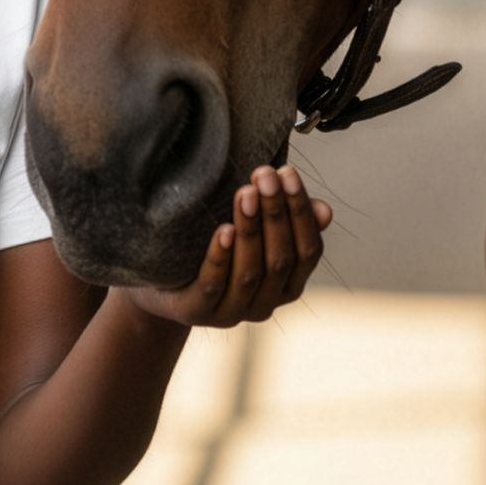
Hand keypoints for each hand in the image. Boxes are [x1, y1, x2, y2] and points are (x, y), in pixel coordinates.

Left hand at [120, 165, 331, 328]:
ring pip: (250, 272)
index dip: (301, 211)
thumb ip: (286, 222)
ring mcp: (232, 312)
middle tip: (265, 175)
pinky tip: (223, 229)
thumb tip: (325, 210)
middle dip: (275, 213)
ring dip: (251, 230)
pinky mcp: (197, 312)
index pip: (307, 250)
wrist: (160, 285)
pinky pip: (213, 285)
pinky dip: (220, 256)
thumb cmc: (212, 248)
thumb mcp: (252, 232)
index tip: (288, 172)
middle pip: (280, 259)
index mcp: (288, 284)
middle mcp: (266, 303)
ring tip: (245, 193)